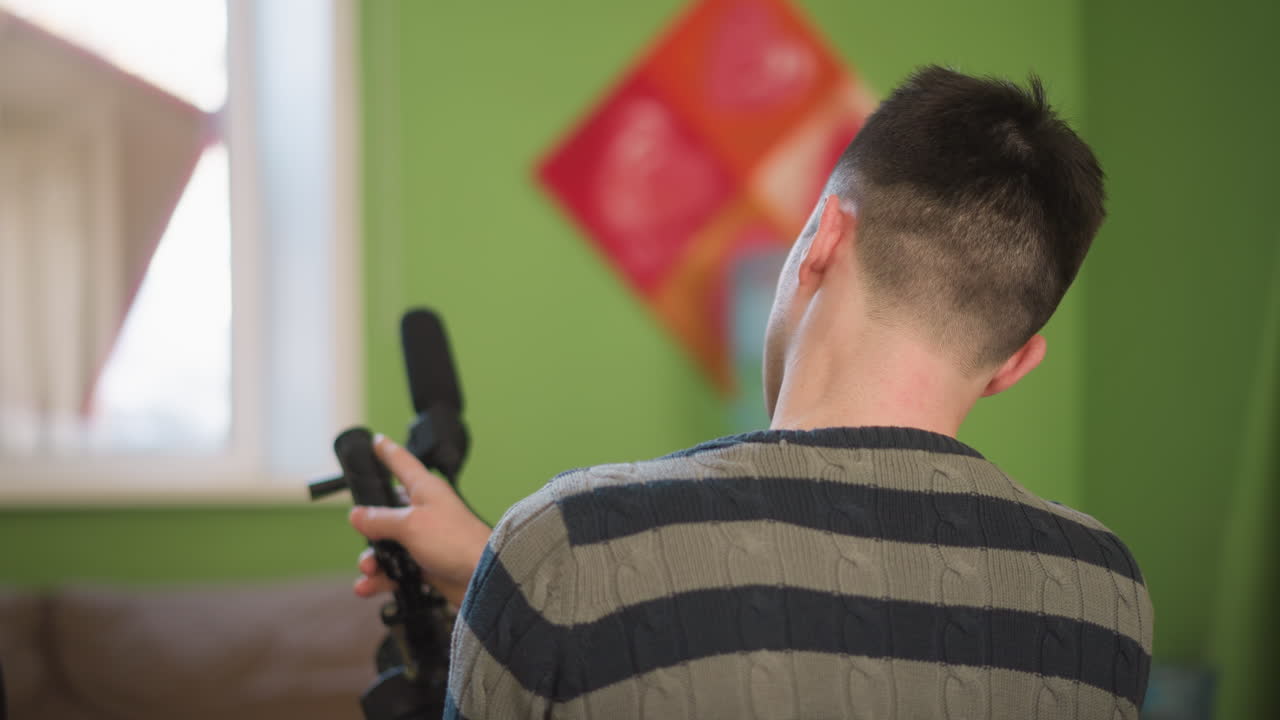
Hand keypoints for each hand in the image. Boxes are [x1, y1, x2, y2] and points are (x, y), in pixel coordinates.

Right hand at [348, 434, 490, 607]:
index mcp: (425, 490)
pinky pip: (396, 569)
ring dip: (373, 559)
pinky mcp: (427, 563)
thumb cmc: (457, 541)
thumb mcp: (411, 524)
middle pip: (387, 512)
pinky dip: (382, 577)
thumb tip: (357, 515)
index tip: (377, 440)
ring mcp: (426, 539)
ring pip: (388, 545)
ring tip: (369, 569)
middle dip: (369, 528)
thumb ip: (381, 519)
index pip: (402, 463)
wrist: (482, 577)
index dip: (388, 452)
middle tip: (363, 537)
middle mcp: (425, 511)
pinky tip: (370, 585)